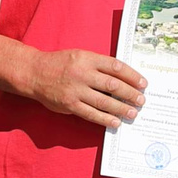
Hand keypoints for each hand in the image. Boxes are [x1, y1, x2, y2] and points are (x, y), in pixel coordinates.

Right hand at [28, 48, 145, 127]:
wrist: (34, 73)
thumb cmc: (60, 64)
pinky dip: (105, 119)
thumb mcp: (80, 55)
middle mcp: (83, 74)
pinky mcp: (70, 104)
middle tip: (141, 100)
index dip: (132, 76)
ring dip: (121, 108)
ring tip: (132, 112)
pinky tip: (116, 122)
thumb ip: (98, 65)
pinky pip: (91, 114)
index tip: (143, 83)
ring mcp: (76, 90)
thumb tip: (122, 78)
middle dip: (130, 94)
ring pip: (104, 101)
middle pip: (113, 85)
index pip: (116, 67)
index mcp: (87, 58)